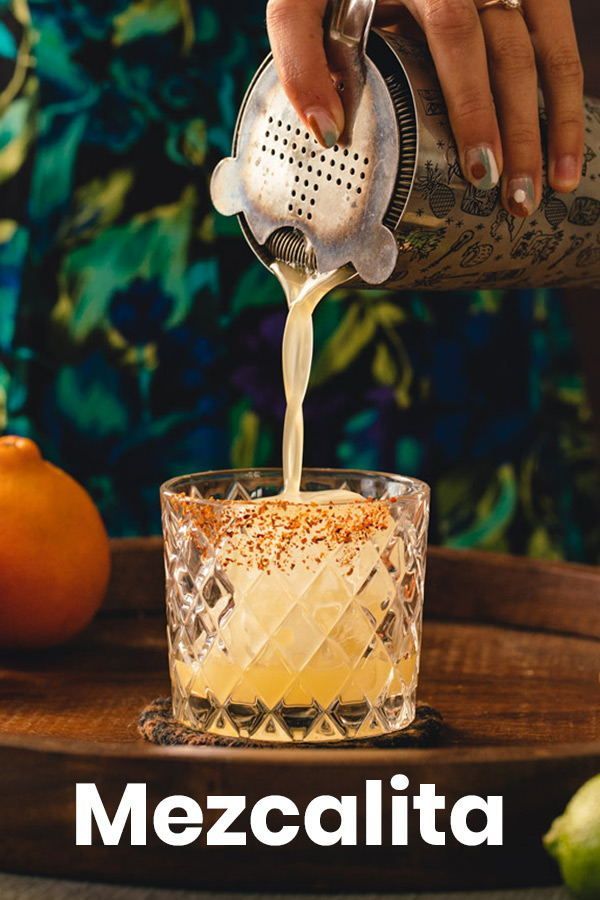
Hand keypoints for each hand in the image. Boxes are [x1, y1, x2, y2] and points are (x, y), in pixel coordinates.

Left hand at [266, 0, 583, 216]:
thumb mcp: (301, 0)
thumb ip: (301, 56)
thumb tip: (327, 132)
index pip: (455, 35)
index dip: (472, 102)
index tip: (479, 166)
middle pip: (509, 55)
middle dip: (517, 134)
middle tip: (515, 200)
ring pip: (547, 51)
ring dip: (556, 122)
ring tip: (554, 187)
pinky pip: (558, 42)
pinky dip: (567, 98)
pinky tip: (567, 149)